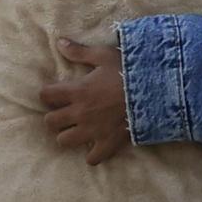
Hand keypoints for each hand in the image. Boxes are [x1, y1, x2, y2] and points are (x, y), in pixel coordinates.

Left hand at [39, 39, 129, 164]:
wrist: (155, 92)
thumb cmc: (128, 71)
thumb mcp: (103, 56)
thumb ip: (79, 52)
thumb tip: (59, 42)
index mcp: (77, 91)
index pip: (46, 95)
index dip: (48, 93)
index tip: (55, 92)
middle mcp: (79, 113)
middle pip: (50, 122)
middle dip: (55, 116)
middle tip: (65, 111)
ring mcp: (92, 131)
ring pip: (64, 141)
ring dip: (68, 135)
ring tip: (77, 128)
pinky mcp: (107, 143)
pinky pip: (91, 158)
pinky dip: (91, 154)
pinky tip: (95, 145)